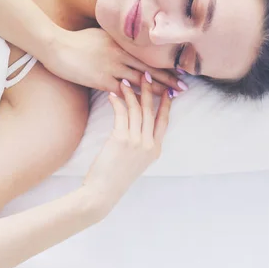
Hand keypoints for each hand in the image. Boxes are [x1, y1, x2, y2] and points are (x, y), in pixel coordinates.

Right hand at [43, 26, 181, 95]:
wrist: (57, 47)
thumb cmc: (77, 40)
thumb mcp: (101, 34)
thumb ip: (116, 39)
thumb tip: (127, 41)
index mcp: (122, 43)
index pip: (148, 56)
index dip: (164, 65)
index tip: (179, 71)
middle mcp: (121, 55)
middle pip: (149, 70)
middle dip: (168, 80)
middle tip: (183, 89)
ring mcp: (112, 68)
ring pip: (140, 83)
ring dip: (156, 92)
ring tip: (170, 98)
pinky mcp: (101, 80)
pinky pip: (122, 93)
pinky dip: (135, 99)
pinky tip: (145, 107)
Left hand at [83, 74, 171, 214]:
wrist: (102, 193)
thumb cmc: (113, 179)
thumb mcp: (133, 163)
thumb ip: (138, 146)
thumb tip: (134, 129)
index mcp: (155, 150)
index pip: (164, 121)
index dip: (165, 103)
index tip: (166, 89)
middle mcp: (149, 145)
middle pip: (152, 111)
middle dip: (150, 90)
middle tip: (146, 74)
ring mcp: (136, 142)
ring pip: (137, 110)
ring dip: (131, 92)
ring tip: (126, 80)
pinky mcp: (121, 139)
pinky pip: (121, 114)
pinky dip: (117, 102)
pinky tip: (113, 94)